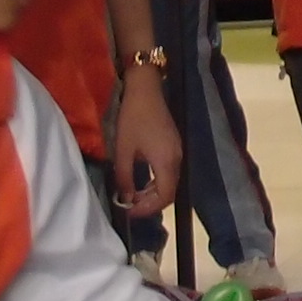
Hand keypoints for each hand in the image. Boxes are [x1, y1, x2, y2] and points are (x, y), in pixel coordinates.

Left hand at [112, 69, 182, 217]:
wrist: (146, 89)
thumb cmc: (133, 118)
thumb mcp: (123, 150)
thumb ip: (124, 177)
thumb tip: (126, 198)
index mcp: (166, 162)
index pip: (165, 196)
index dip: (148, 209)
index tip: (130, 211)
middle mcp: (177, 159)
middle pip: (170, 191)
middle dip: (150, 203)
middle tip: (130, 206)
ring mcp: (178, 151)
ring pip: (171, 182)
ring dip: (154, 193)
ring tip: (134, 195)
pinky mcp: (175, 145)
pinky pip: (170, 171)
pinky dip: (158, 181)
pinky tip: (143, 180)